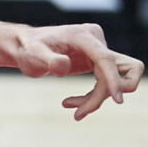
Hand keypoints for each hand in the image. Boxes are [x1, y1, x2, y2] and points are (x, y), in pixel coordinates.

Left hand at [0, 17, 143, 118]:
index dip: (114, 79)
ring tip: (72, 108)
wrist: (26, 46)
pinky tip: (70, 103)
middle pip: (121, 70)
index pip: (106, 58)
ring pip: (116, 80)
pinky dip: (95, 96)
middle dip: (107, 92)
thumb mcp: (34, 55)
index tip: (118, 101)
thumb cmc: (28, 49)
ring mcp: (99, 49)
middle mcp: (95, 39)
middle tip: (81, 110)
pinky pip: (107, 82)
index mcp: (82, 36)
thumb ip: (49, 60)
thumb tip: (63, 66)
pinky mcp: (99, 60)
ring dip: (98, 98)